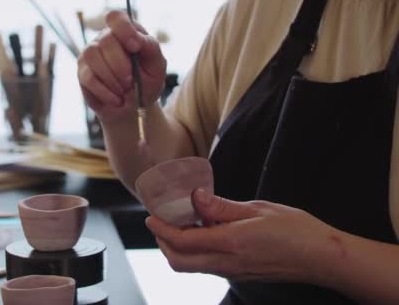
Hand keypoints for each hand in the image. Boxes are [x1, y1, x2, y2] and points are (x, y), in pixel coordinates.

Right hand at [77, 10, 166, 123]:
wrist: (134, 107)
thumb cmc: (147, 81)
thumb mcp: (157, 65)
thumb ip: (149, 47)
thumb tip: (136, 38)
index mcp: (125, 31)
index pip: (116, 17)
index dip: (123, 28)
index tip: (135, 47)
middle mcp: (105, 38)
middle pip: (106, 40)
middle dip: (120, 64)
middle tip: (131, 81)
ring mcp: (90, 54)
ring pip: (92, 55)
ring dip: (111, 78)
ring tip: (124, 91)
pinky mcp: (82, 72)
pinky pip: (88, 77)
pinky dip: (105, 91)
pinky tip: (117, 99)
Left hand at [146, 189, 341, 283]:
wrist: (323, 258)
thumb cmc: (297, 230)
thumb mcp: (258, 209)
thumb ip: (222, 207)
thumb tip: (195, 198)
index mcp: (231, 243)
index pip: (182, 241)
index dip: (161, 228)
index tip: (150, 215)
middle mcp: (228, 263)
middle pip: (178, 261)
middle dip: (162, 242)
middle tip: (161, 220)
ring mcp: (233, 272)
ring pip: (190, 266)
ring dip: (177, 247)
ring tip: (181, 222)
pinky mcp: (239, 274)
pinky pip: (206, 265)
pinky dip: (195, 250)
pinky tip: (204, 231)